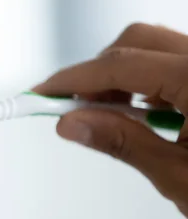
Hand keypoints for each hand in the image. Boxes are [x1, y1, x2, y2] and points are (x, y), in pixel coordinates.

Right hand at [33, 23, 187, 216]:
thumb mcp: (181, 176)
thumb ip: (121, 142)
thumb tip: (73, 124)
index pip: (123, 65)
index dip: (74, 78)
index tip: (43, 92)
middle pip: (138, 41)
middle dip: (98, 72)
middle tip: (74, 108)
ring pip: (156, 47)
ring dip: (122, 75)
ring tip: (108, 115)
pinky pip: (174, 62)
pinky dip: (146, 81)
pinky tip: (141, 112)